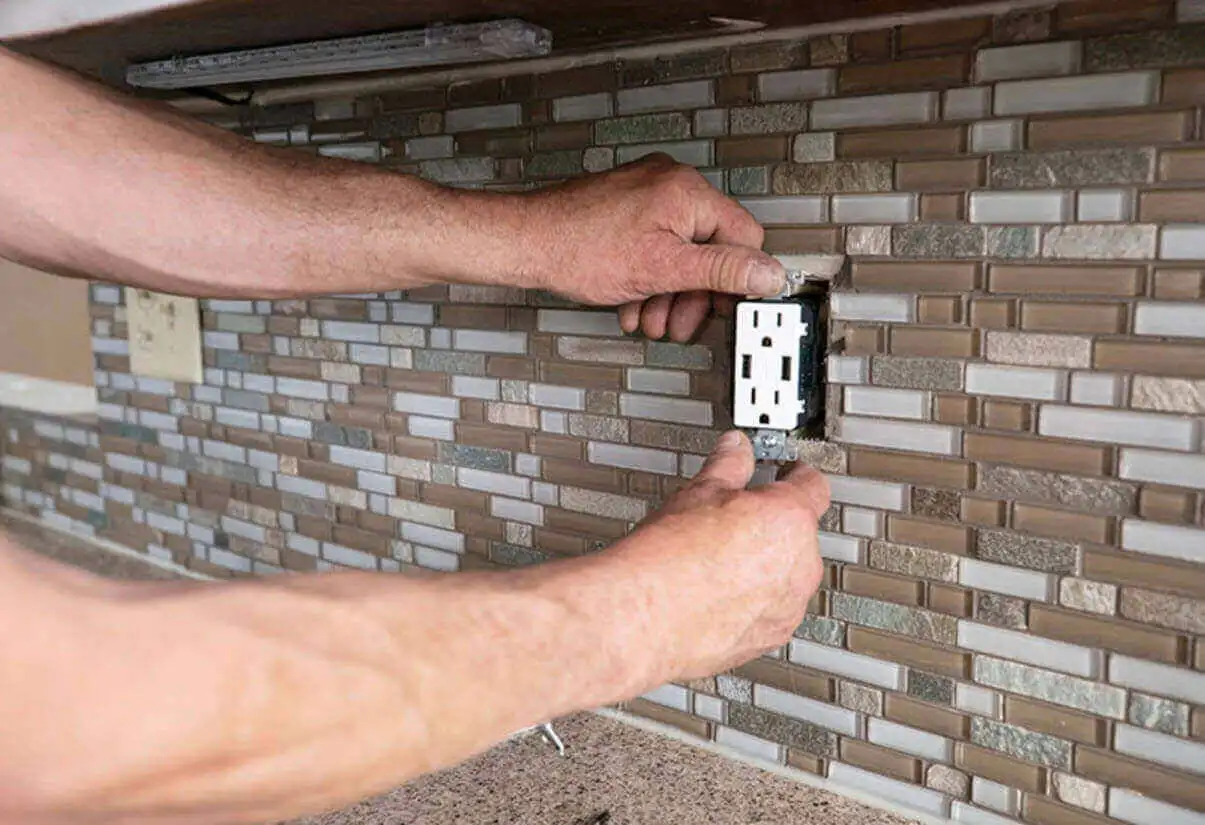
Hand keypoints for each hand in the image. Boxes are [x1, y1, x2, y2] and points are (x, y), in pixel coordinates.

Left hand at [523, 154, 786, 340]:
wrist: (525, 242)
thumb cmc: (579, 249)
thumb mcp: (663, 270)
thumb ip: (721, 272)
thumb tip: (768, 274)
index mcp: (688, 192)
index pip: (744, 236)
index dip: (737, 279)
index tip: (725, 307)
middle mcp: (670, 184)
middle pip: (709, 247)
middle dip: (693, 293)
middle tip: (679, 323)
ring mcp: (646, 193)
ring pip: (679, 251)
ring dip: (668, 293)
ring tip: (650, 319)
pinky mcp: (627, 207)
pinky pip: (654, 244)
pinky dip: (648, 277)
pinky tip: (633, 303)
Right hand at [612, 431, 829, 681]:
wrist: (645, 615)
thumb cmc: (669, 559)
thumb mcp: (697, 493)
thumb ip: (727, 465)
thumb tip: (734, 449)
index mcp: (788, 518)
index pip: (812, 485)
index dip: (796, 476)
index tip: (787, 473)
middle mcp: (800, 563)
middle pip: (800, 533)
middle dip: (772, 526)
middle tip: (734, 522)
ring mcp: (788, 604)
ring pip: (789, 575)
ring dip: (766, 567)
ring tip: (719, 563)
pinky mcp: (771, 636)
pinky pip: (774, 609)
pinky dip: (755, 601)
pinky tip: (718, 594)